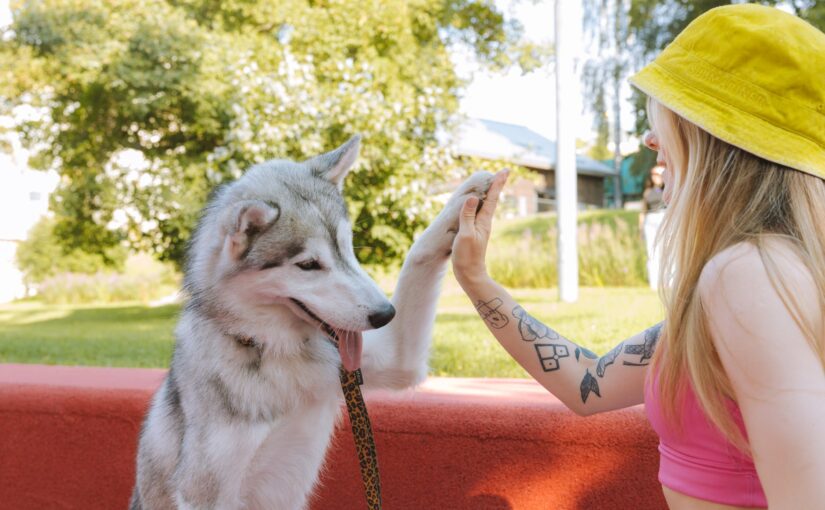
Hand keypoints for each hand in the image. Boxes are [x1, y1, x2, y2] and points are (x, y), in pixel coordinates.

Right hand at [451, 169, 508, 288]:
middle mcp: (484, 222)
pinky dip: (479, 204)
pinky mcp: (473, 232)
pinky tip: (476, 204)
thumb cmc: (467, 256)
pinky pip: (478, 213)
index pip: (492, 198)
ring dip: (489, 193)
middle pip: (491, 199)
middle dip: (496, 185)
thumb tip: (472, 197)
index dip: (497, 183)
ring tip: (491, 183)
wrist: (469, 274)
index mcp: (484, 221)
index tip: (505, 170)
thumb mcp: (466, 235)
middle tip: (502, 172)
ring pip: (485, 206)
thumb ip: (468, 216)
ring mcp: (479, 227)